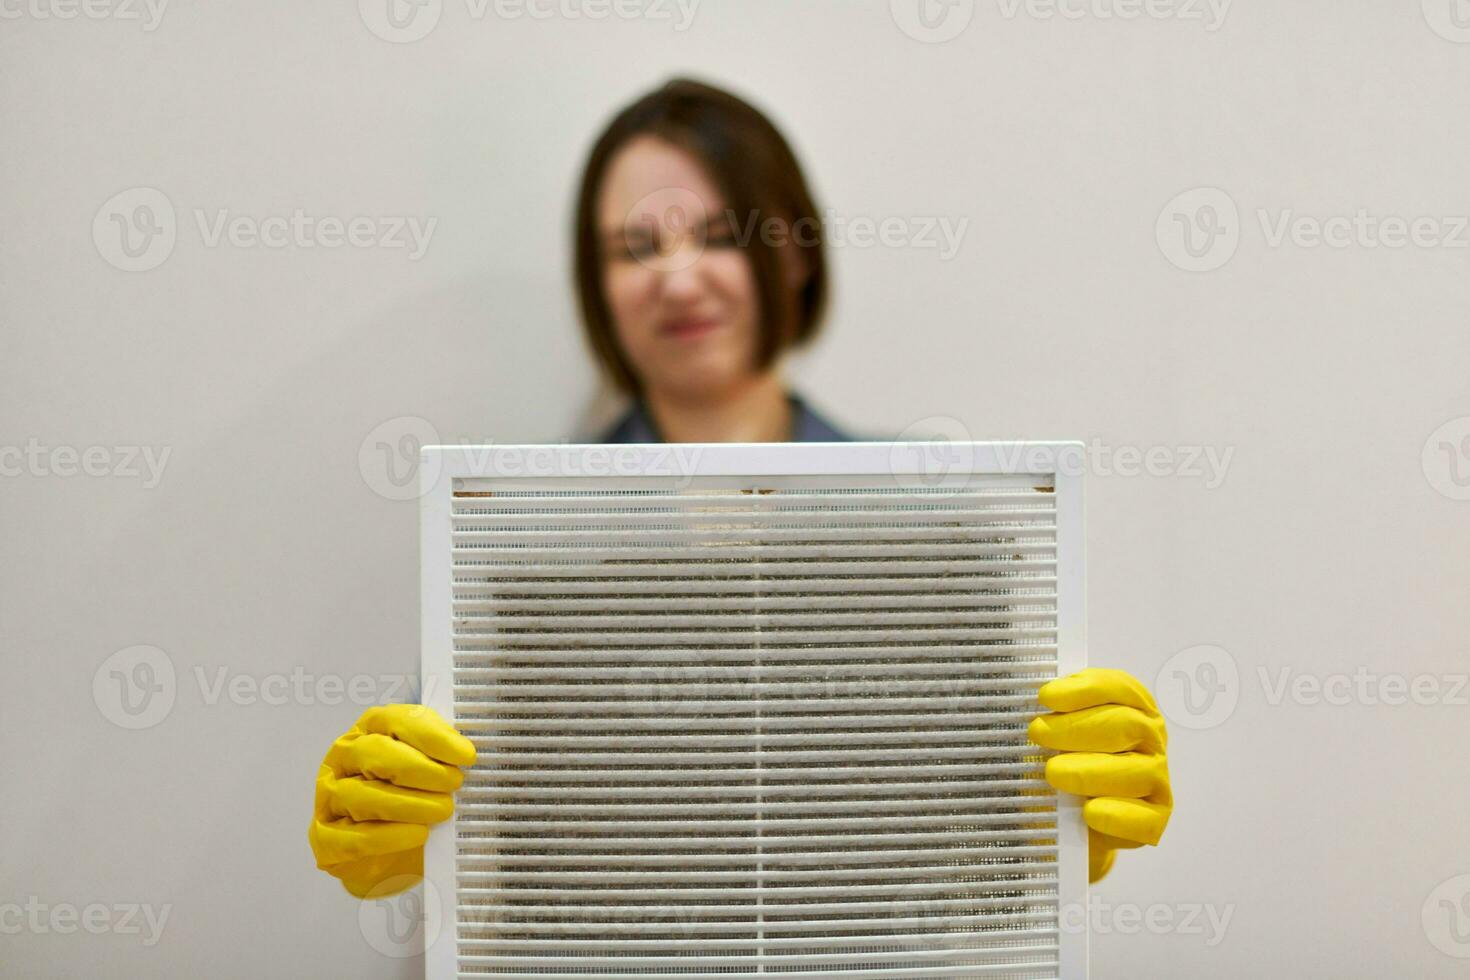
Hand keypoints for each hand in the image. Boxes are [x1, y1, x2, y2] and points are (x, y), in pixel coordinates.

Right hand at [308, 704, 475, 897]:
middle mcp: (343, 758)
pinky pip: (353, 838)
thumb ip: (445, 756)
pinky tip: (417, 834)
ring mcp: (329, 797)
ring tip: (442, 811)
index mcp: (370, 730)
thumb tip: (470, 753)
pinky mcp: (325, 838)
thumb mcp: (431, 771)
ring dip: (409, 804)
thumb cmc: (414, 800)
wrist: (395, 855)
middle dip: (421, 769)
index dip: (434, 737)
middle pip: (376, 753)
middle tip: (454, 784)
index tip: (466, 755)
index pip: (397, 721)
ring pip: (362, 796)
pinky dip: (389, 837)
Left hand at [1027, 668, 1171, 882]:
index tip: (1046, 696)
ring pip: (1137, 771)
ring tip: (1053, 773)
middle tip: (1038, 733)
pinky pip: (1143, 820)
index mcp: (1132, 709)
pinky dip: (1116, 815)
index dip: (1084, 689)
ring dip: (1090, 770)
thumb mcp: (1052, 737)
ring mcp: (1156, 782)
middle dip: (1077, 727)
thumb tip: (1022, 703)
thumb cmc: (1063, 767)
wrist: (1071, 823)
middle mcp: (1151, 742)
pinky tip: (1088, 812)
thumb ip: (1049, 717)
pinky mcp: (1154, 821)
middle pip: (1126, 724)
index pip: (1119, 688)